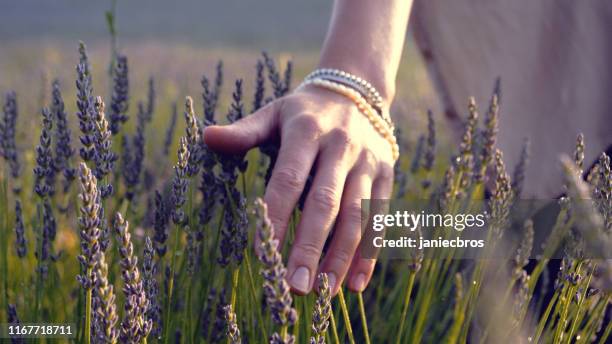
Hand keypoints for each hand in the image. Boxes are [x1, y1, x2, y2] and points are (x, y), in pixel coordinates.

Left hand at [204, 85, 394, 294]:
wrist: (358, 91)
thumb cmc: (305, 111)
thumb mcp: (274, 113)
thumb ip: (244, 131)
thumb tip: (207, 137)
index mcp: (307, 131)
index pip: (288, 179)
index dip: (275, 215)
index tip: (260, 252)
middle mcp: (341, 147)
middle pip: (324, 203)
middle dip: (309, 247)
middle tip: (294, 289)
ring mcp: (368, 162)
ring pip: (356, 216)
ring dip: (340, 258)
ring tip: (322, 293)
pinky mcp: (386, 176)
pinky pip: (379, 219)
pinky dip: (369, 253)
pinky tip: (355, 284)